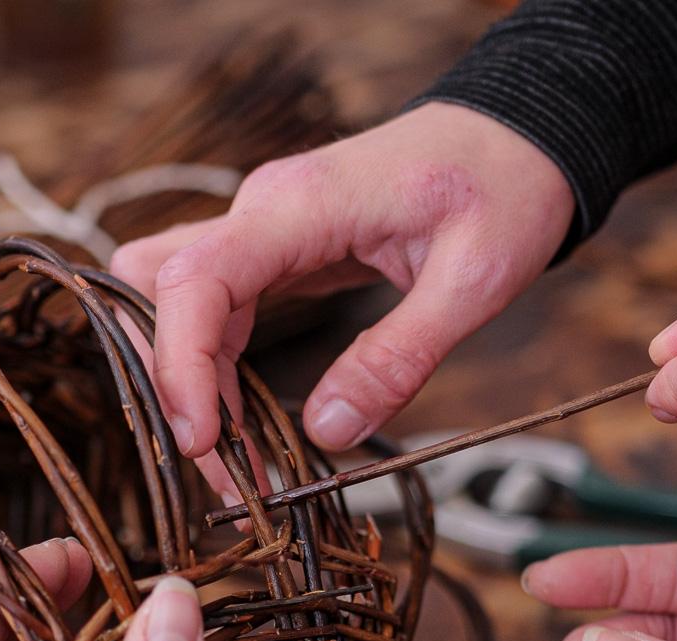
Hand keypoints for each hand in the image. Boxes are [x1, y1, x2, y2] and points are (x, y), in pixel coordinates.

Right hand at [112, 101, 572, 470]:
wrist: (516, 134)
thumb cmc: (504, 189)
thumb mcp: (473, 281)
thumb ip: (398, 357)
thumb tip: (326, 434)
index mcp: (300, 206)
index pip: (194, 279)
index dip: (179, 365)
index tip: (201, 441)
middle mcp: (262, 210)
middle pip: (160, 293)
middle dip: (174, 386)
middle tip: (224, 471)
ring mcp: (262, 228)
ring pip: (178, 306)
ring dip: (191, 384)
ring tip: (238, 464)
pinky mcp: (275, 251)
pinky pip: (216, 311)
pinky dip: (218, 370)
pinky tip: (250, 425)